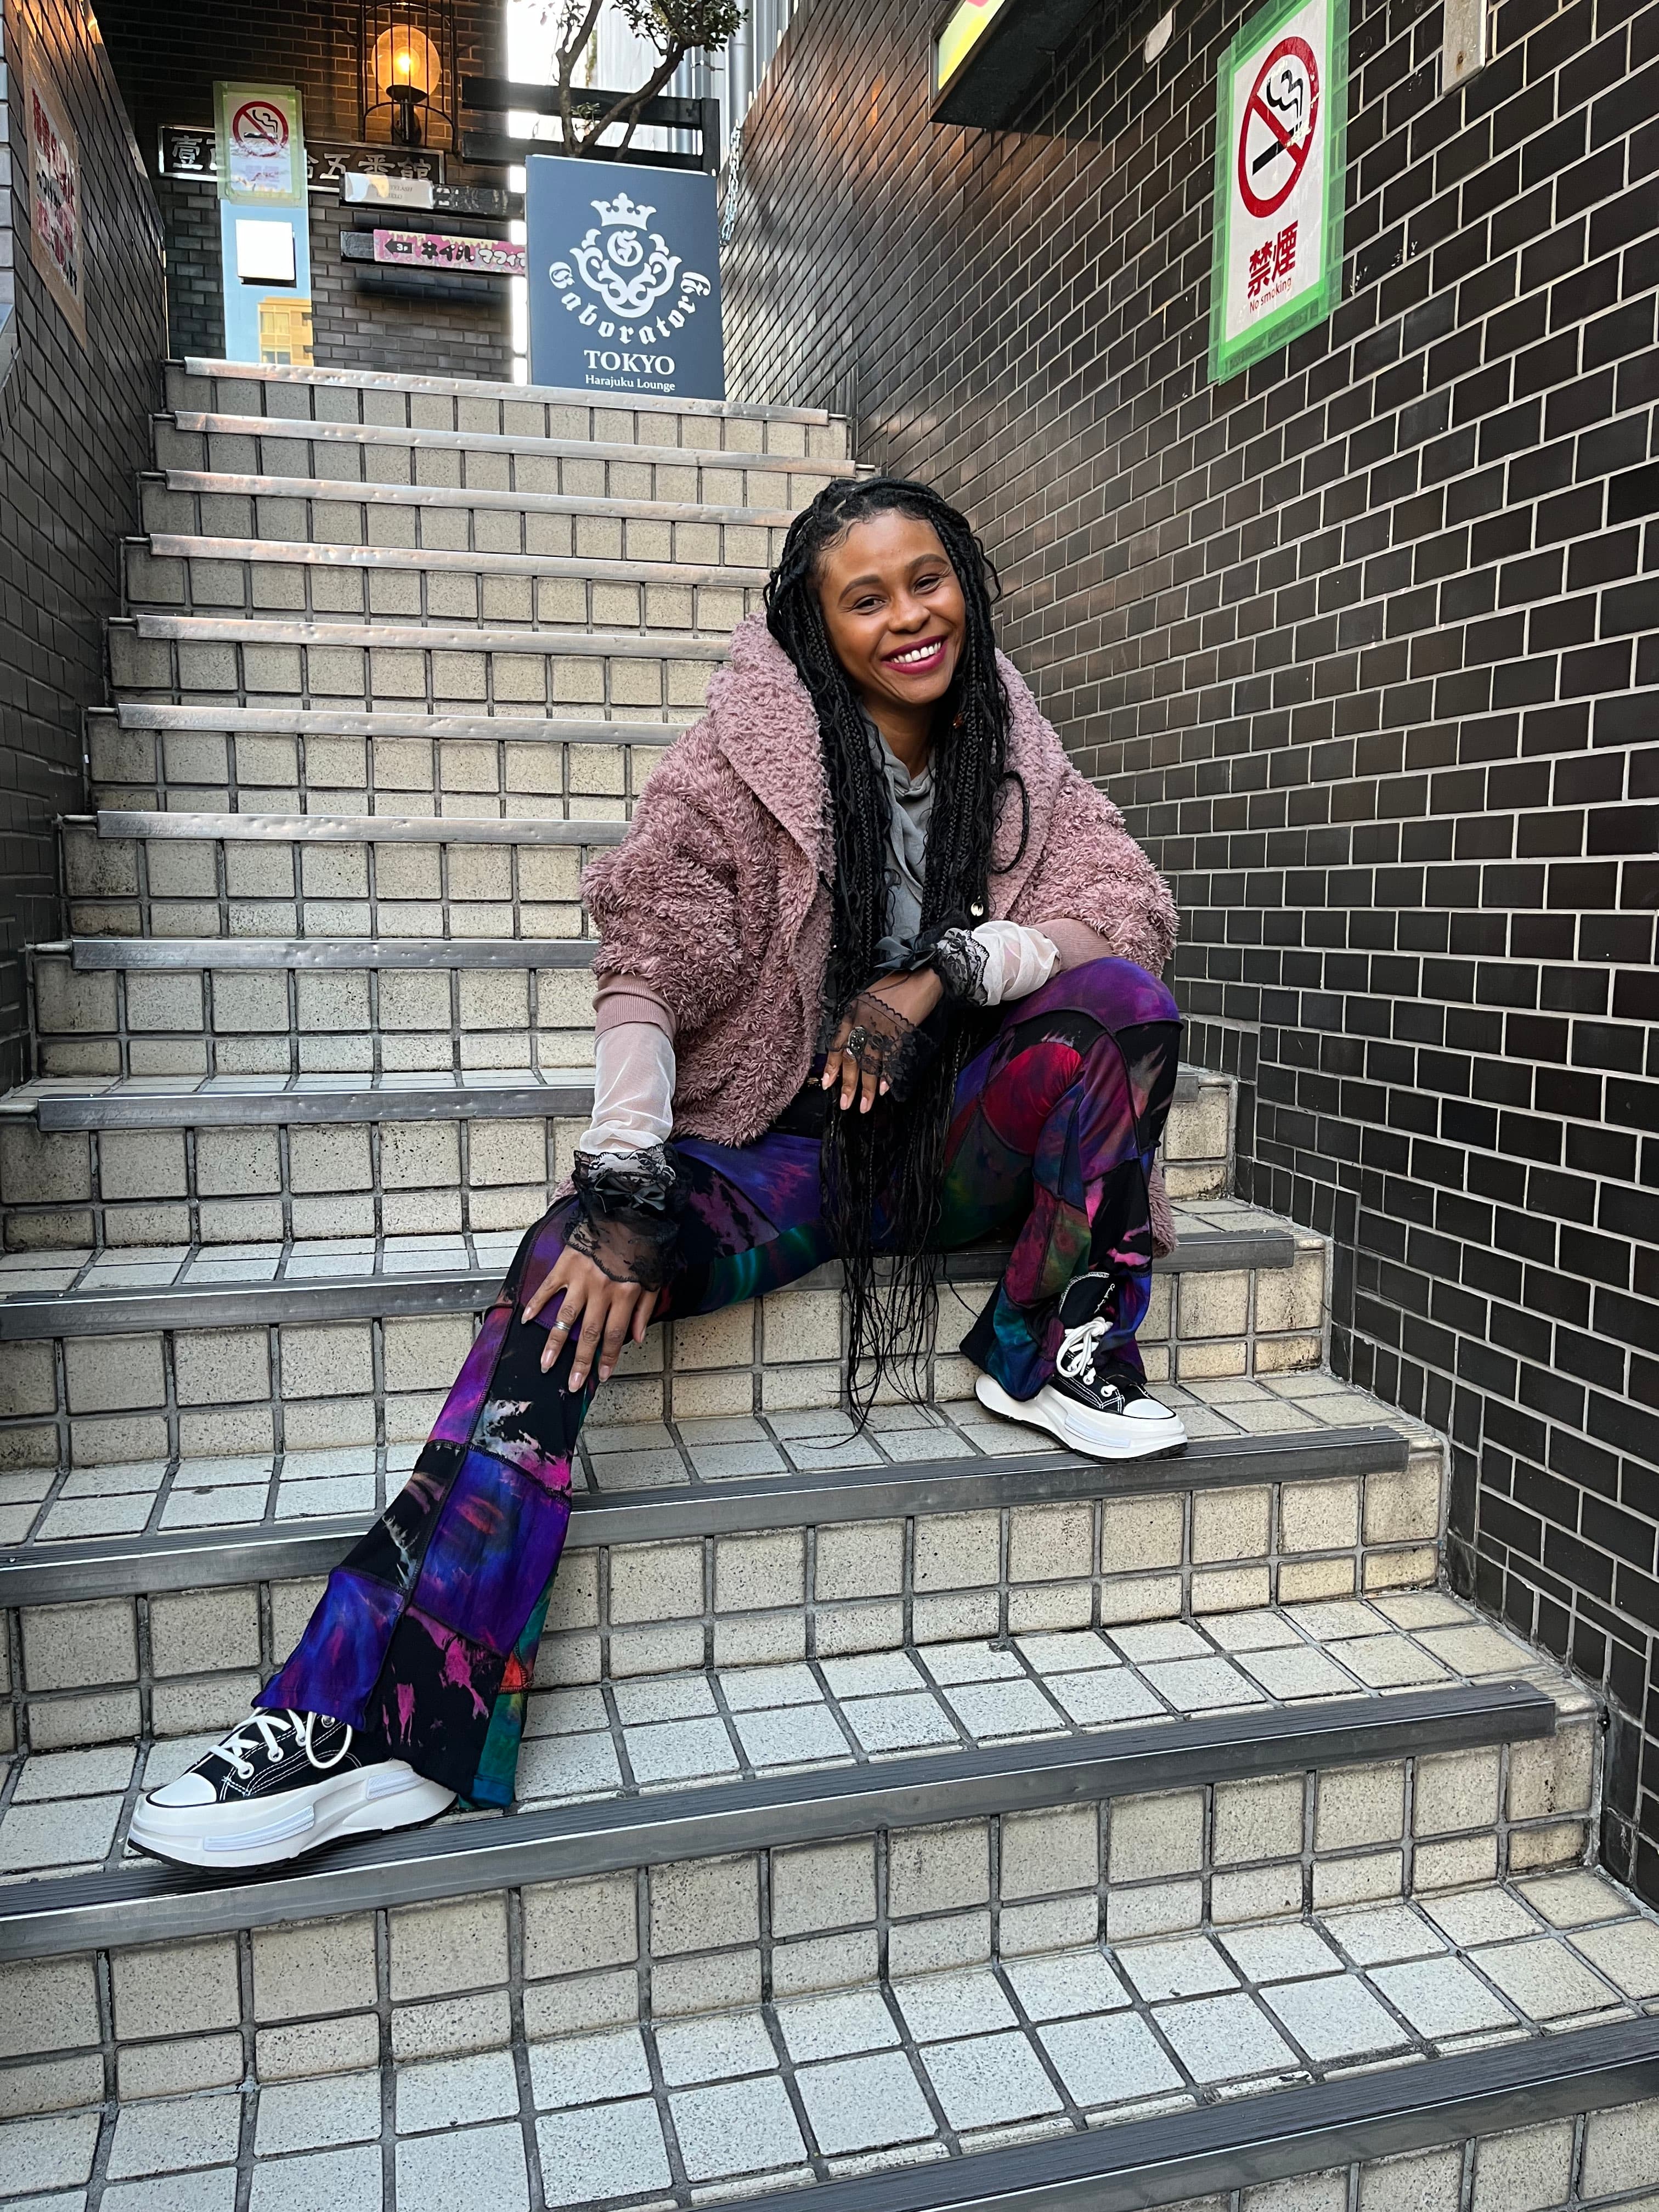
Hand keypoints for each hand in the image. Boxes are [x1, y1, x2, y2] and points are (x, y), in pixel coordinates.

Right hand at [522, 1247, 657, 1387]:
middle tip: (572, 1383)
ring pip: (566, 1317)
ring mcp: (581, 1278)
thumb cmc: (642, 1245)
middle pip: (589, 1334)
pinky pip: (548, 1288)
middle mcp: (602, 1290)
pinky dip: (536, 1303)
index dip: (609, 1358)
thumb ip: (645, 1310)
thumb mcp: (653, 1278)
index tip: (602, 1376)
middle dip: (581, 1361)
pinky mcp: (566, 1264)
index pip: (615, 1335)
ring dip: (555, 1343)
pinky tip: (526, 1319)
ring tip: (546, 1363)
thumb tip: (637, 1339)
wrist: (628, 1210)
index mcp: (625, 1295)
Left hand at [821, 968, 943, 1112]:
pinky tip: (883, 1090)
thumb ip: (860, 1020)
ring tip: (864, 1106)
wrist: (923, 974)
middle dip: (848, 1084)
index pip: (837, 1044)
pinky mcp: (900, 1029)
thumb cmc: (897, 986)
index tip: (827, 1085)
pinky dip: (887, 1075)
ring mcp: (881, 1025)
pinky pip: (890, 1058)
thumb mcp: (870, 999)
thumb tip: (855, 1047)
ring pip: (869, 1062)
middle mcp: (863, 1019)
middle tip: (846, 1104)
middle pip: (851, 1057)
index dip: (831, 1066)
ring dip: (866, 1087)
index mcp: (853, 1012)